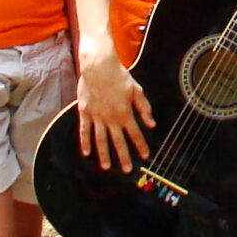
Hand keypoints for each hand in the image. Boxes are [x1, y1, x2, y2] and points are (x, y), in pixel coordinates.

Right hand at [76, 42, 154, 172]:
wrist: (98, 66)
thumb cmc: (119, 76)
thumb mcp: (137, 90)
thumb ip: (144, 108)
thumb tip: (151, 124)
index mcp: (125, 113)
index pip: (135, 134)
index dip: (141, 145)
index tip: (145, 156)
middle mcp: (111, 118)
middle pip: (118, 141)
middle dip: (124, 156)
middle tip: (127, 169)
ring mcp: (97, 117)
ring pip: (101, 140)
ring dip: (104, 154)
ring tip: (106, 167)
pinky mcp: (85, 112)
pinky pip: (85, 131)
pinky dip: (85, 142)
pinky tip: (87, 153)